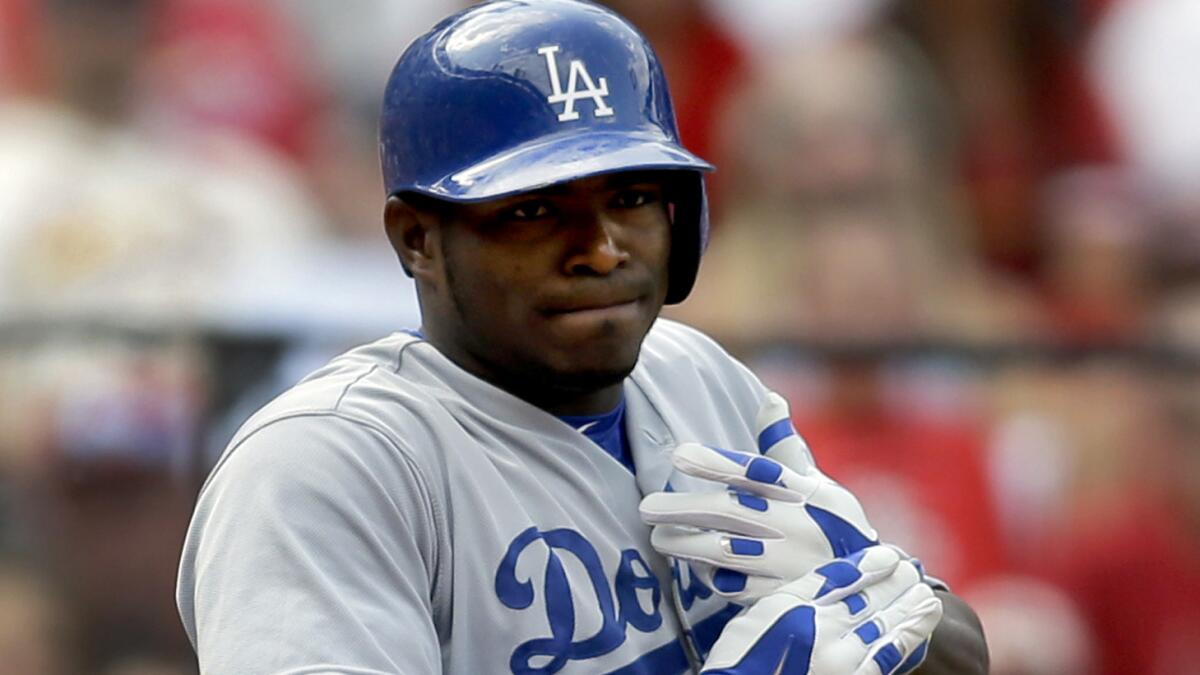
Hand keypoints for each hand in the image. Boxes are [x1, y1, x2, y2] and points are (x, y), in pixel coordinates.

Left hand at [640, 392, 879, 601]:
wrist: (876, 584)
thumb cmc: (835, 524)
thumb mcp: (819, 484)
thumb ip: (785, 447)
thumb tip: (770, 398)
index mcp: (802, 490)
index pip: (754, 470)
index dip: (716, 461)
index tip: (678, 454)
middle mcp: (796, 523)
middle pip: (730, 511)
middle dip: (684, 508)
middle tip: (647, 508)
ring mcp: (790, 563)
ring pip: (727, 551)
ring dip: (688, 545)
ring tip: (658, 539)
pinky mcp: (785, 596)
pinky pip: (739, 587)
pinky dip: (714, 577)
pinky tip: (695, 569)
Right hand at [701, 546, 941, 674]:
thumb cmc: (744, 655)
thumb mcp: (768, 610)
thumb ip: (808, 587)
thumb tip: (846, 570)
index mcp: (804, 611)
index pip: (850, 581)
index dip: (874, 567)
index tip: (891, 555)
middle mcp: (829, 637)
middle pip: (873, 605)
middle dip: (899, 588)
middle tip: (916, 573)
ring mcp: (844, 665)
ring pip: (887, 633)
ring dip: (911, 615)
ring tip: (930, 601)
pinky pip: (886, 662)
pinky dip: (904, 645)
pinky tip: (915, 635)